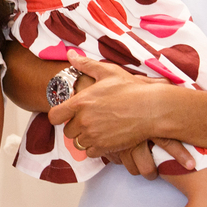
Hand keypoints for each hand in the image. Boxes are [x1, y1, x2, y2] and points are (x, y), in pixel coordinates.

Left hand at [49, 51, 190, 165]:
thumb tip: (70, 54)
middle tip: (90, 120)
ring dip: (85, 138)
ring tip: (99, 129)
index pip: (54, 116)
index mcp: (80, 102)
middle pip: (68, 131)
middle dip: (76, 127)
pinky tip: (106, 138)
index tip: (67, 114)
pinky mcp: (104, 147)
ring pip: (78, 143)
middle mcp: (83, 120)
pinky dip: (96, 147)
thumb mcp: (108, 72)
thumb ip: (86, 64)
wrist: (152, 109)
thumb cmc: (131, 89)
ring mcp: (93, 135)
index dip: (59, 115)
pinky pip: (90, 153)